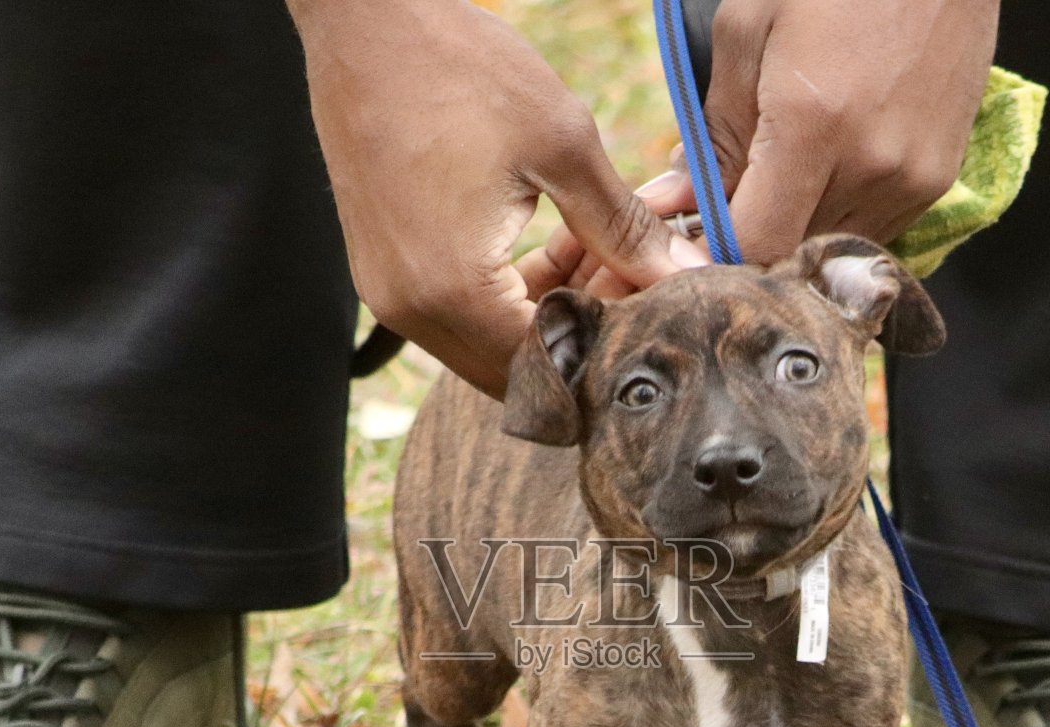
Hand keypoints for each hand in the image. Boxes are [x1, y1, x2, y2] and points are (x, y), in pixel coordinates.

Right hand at [287, 0, 708, 396]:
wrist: (364, 22)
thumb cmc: (459, 69)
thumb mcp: (562, 146)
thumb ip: (624, 227)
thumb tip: (685, 274)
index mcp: (452, 290)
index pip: (548, 363)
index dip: (609, 341)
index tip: (653, 298)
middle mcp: (411, 311)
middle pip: (518, 369)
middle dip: (582, 334)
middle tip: (632, 277)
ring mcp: (392, 296)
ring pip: (491, 345)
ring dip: (551, 313)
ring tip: (600, 250)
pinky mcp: (387, 272)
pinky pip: (462, 314)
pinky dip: (513, 295)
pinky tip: (559, 242)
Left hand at [538, 0, 997, 292]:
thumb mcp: (746, 34)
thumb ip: (713, 134)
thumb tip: (679, 201)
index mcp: (815, 126)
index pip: (756, 244)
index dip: (715, 254)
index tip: (689, 239)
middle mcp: (872, 166)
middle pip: (791, 255)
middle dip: (749, 241)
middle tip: (721, 206)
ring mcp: (913, 178)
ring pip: (830, 248)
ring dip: (794, 231)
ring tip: (774, 183)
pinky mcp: (938, 180)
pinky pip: (871, 231)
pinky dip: (835, 218)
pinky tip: (820, 175)